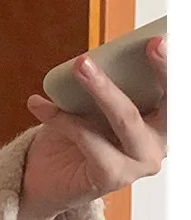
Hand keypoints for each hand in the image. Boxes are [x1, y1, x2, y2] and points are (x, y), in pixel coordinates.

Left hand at [21, 37, 166, 218]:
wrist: (45, 175)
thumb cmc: (76, 132)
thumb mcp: (96, 100)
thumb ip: (109, 82)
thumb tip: (104, 55)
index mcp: (158, 120)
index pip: (176, 93)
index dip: (174, 68)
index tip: (166, 42)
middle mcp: (156, 144)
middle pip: (168, 106)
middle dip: (162, 72)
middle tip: (151, 45)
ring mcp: (137, 163)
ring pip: (127, 119)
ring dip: (103, 88)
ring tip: (81, 66)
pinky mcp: (112, 177)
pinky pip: (90, 139)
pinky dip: (64, 118)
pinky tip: (43, 107)